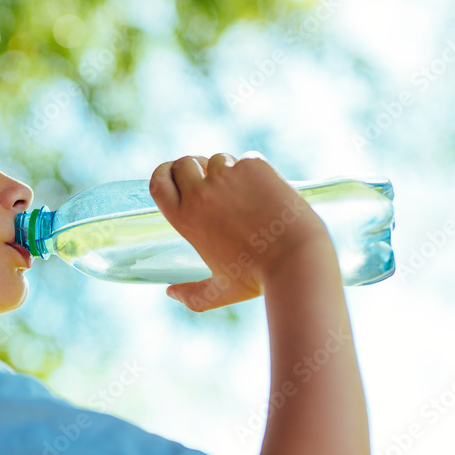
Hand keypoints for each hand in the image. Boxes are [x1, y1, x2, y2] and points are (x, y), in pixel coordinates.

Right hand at [148, 152, 333, 310]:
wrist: (296, 259)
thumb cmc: (257, 278)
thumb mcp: (220, 291)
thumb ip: (192, 295)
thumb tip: (172, 292)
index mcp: (185, 218)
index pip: (158, 181)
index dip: (163, 173)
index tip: (173, 175)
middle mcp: (201, 193)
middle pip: (184, 163)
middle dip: (194, 168)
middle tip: (210, 181)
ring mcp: (228, 176)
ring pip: (218, 159)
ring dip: (225, 170)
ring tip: (244, 193)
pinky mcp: (255, 167)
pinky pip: (247, 160)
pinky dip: (254, 171)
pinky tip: (266, 193)